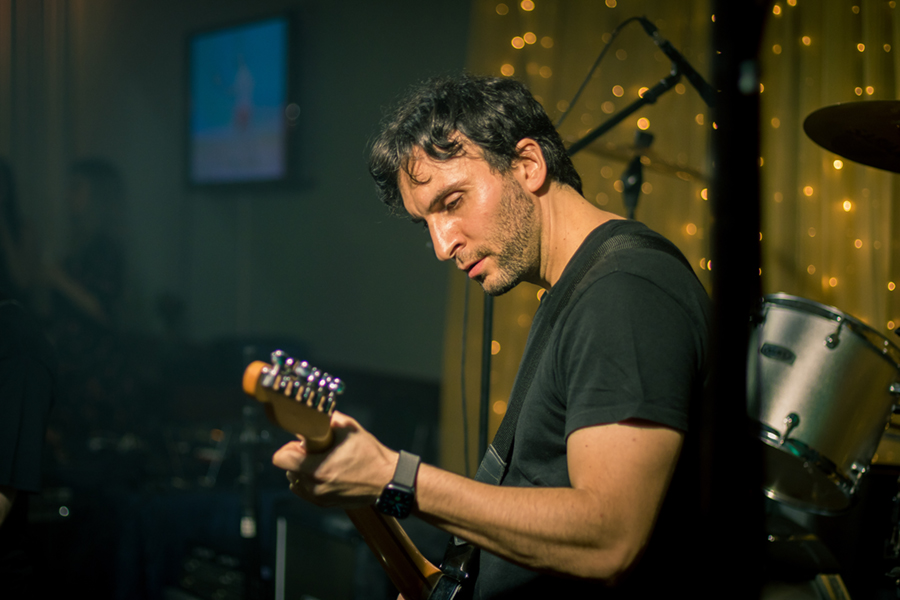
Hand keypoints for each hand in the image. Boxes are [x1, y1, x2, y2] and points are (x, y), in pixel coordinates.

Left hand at [272, 411, 397, 509]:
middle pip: (288, 468)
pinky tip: (326, 472)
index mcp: (318, 468)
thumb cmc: (371, 455)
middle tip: (319, 451)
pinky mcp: (324, 503)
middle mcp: (314, 486)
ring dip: (304, 470)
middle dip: (299, 457)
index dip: (291, 447)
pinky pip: (304, 490)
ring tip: (324, 462)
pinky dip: (310, 480)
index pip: (281, 458)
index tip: (305, 444)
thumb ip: (327, 419)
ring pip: (295, 480)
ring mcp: (319, 497)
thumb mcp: (350, 429)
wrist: (387, 480)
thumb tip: (313, 414)